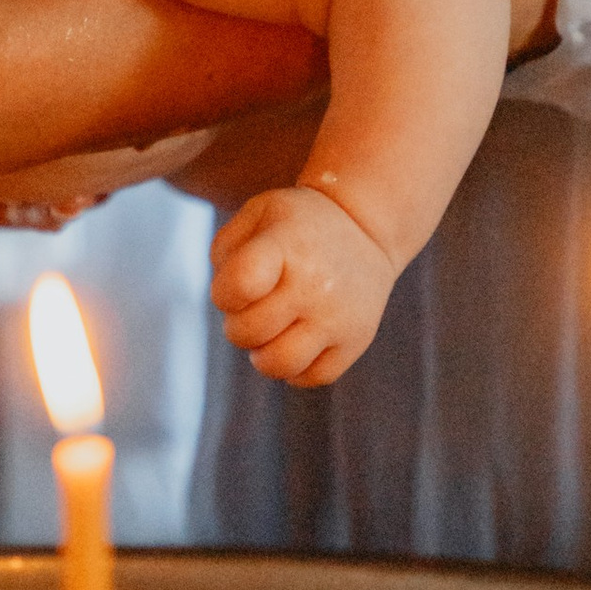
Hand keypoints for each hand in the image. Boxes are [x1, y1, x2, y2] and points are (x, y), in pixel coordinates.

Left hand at [211, 182, 396, 387]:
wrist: (365, 229)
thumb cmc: (297, 225)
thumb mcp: (259, 212)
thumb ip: (225, 248)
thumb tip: (225, 298)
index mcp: (287, 246)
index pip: (238, 285)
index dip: (224, 293)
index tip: (237, 284)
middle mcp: (315, 285)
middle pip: (248, 332)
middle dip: (238, 324)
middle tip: (254, 307)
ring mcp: (338, 318)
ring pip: (279, 365)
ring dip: (263, 353)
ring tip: (273, 330)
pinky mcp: (356, 342)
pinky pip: (310, 377)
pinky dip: (295, 367)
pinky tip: (297, 339)